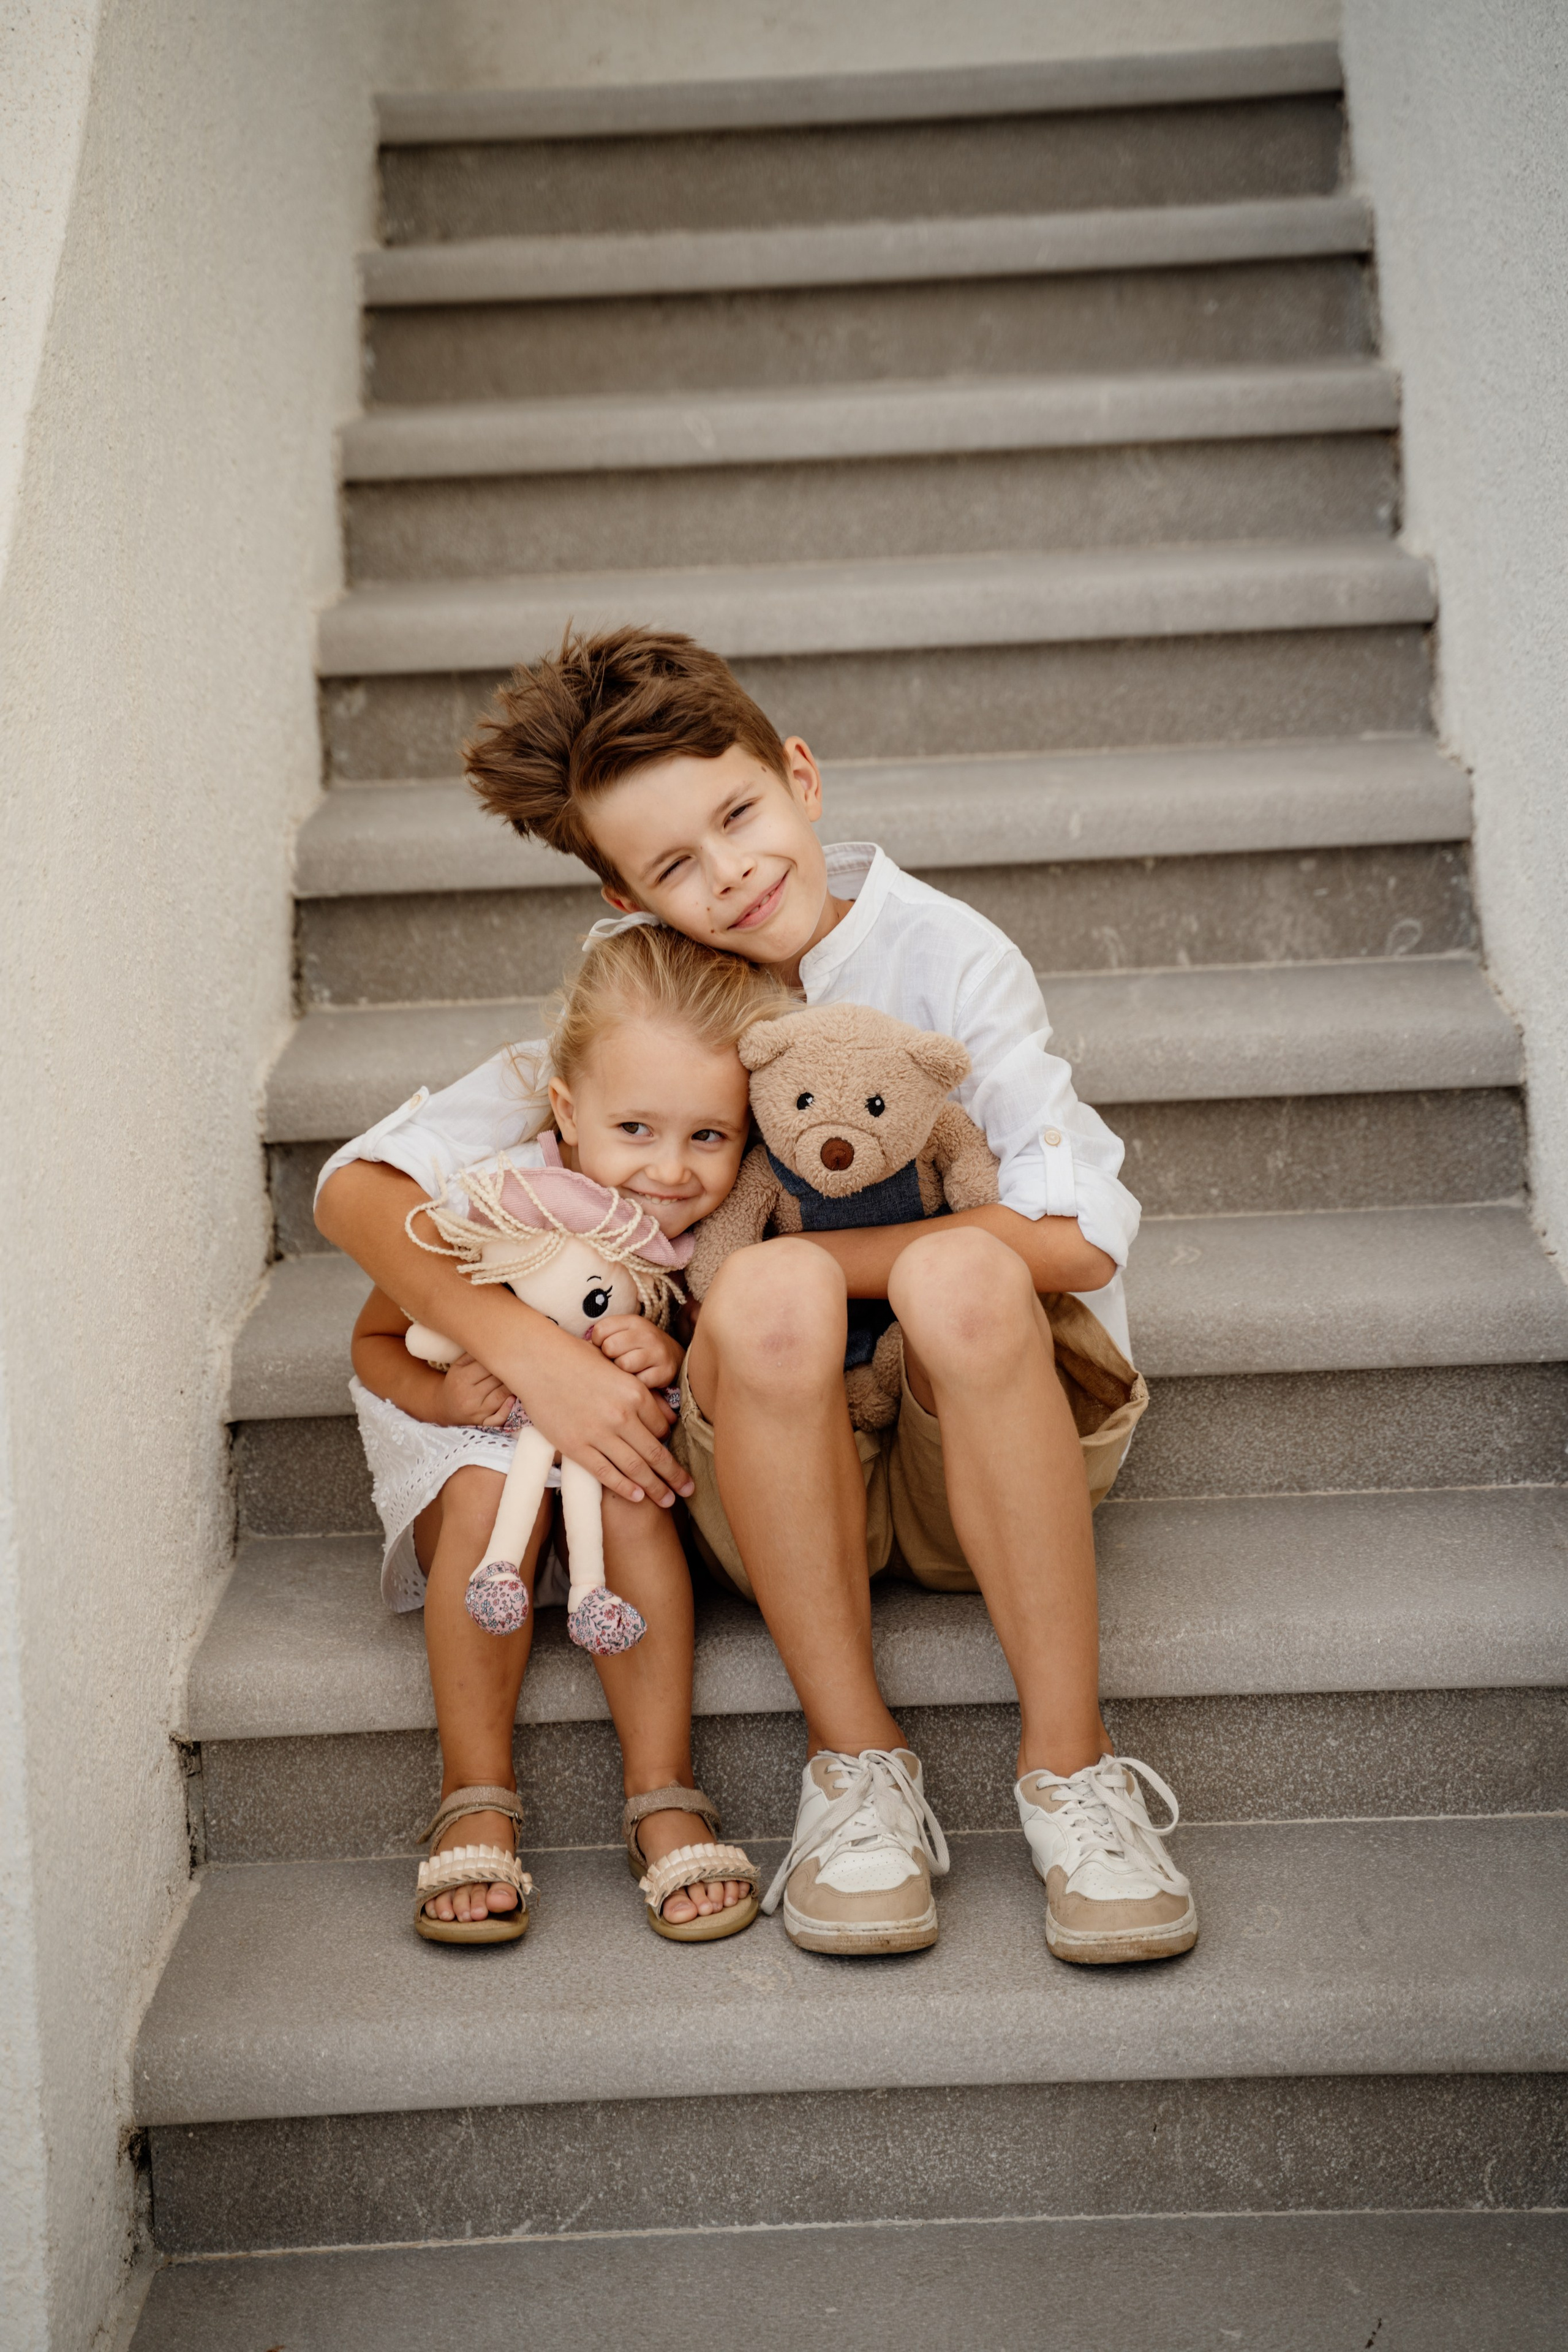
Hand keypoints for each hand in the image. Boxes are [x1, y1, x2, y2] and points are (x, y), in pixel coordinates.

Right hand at [434, 1354, 516, 1428]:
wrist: (446, 1408)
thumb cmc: (457, 1383)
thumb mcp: (458, 1366)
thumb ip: (473, 1354)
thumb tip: (496, 1343)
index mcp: (461, 1379)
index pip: (487, 1365)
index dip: (501, 1359)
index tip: (510, 1353)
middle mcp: (468, 1397)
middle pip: (496, 1380)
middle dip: (509, 1371)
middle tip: (520, 1363)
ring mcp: (477, 1412)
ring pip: (501, 1395)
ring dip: (513, 1386)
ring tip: (520, 1378)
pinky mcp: (483, 1423)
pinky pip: (499, 1418)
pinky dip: (508, 1409)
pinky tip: (513, 1399)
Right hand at [514, 1335, 692, 1508]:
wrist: (537, 1360)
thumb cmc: (577, 1359)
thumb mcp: (617, 1369)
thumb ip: (642, 1393)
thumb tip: (667, 1417)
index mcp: (635, 1393)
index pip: (663, 1427)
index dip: (669, 1443)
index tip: (672, 1456)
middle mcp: (622, 1416)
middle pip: (656, 1453)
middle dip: (675, 1476)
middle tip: (688, 1490)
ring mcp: (598, 1433)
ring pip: (636, 1468)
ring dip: (655, 1488)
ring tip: (668, 1500)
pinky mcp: (576, 1447)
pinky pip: (606, 1473)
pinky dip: (625, 1487)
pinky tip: (638, 1497)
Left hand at [591, 1315, 683, 1389]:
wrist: (673, 1356)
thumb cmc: (638, 1346)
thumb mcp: (624, 1333)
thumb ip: (604, 1337)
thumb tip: (580, 1351)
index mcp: (633, 1321)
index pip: (600, 1331)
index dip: (598, 1343)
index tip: (607, 1347)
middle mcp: (646, 1333)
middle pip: (610, 1347)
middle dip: (610, 1358)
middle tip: (618, 1360)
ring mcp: (658, 1352)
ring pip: (624, 1365)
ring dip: (623, 1372)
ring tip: (629, 1370)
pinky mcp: (665, 1371)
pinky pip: (639, 1382)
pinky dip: (637, 1384)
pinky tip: (641, 1378)